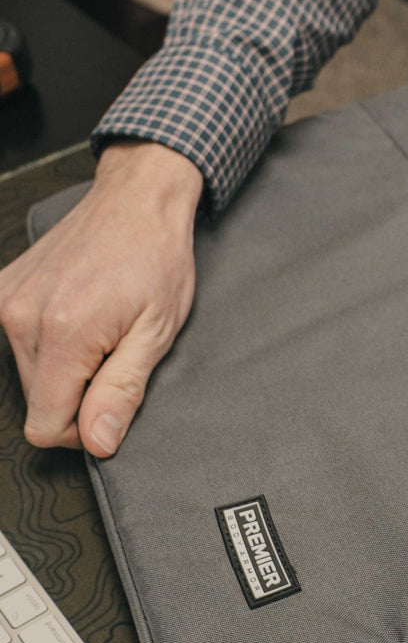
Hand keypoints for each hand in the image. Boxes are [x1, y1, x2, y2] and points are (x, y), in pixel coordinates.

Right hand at [0, 141, 202, 456]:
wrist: (138, 201)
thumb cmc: (157, 259)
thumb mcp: (158, 332)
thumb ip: (122, 390)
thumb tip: (98, 442)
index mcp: (63, 334)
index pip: (45, 425)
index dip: (82, 430)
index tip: (110, 406)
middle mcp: (21, 317)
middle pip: (37, 401)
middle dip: (78, 393)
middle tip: (117, 354)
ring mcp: (5, 300)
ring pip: (27, 374)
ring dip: (65, 366)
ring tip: (102, 328)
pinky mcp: (2, 289)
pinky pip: (19, 341)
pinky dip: (50, 340)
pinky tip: (81, 313)